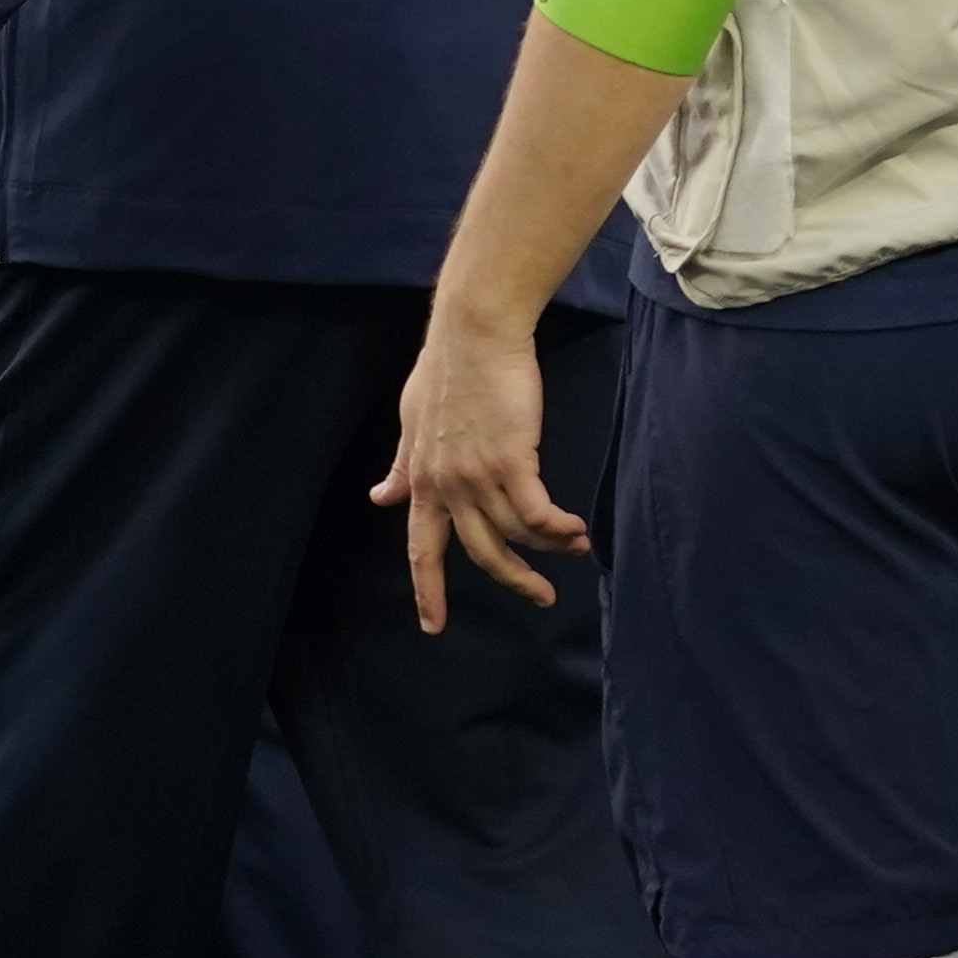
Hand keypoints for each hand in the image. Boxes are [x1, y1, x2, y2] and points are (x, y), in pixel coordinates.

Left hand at [375, 316, 586, 632]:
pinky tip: (576, 530)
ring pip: (516, 534)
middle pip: (480, 552)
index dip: (426, 590)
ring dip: (550, 548)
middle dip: (513, 581)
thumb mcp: (411, 422)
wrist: (473, 333)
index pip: (421, 548)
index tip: (432, 625)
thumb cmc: (444, 370)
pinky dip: (558, 528)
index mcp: (422, 480)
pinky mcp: (513, 459)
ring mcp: (479, 475)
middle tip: (543, 598)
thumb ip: (403, 465)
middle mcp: (447, 486)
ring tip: (575, 547)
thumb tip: (381, 497)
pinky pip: (538, 513)